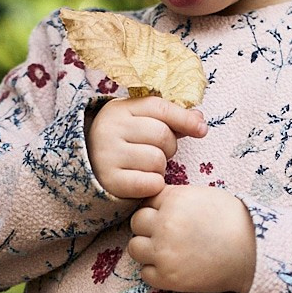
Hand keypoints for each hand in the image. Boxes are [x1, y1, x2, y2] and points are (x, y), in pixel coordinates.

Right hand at [86, 95, 207, 202]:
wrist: (90, 170)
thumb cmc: (124, 144)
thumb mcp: (140, 122)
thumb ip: (169, 119)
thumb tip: (199, 119)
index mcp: (119, 109)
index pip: (159, 108)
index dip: (184, 119)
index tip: (202, 130)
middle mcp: (109, 129)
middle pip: (162, 135)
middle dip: (169, 147)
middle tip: (156, 152)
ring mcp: (107, 155)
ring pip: (158, 160)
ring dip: (160, 168)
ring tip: (146, 167)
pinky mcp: (110, 180)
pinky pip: (151, 183)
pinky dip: (154, 184)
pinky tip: (142, 181)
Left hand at [129, 185, 253, 292]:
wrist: (253, 254)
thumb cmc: (234, 222)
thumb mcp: (204, 196)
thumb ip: (177, 198)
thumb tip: (156, 203)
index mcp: (174, 199)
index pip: (147, 200)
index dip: (158, 209)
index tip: (172, 217)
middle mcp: (164, 223)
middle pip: (137, 222)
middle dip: (149, 227)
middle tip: (169, 235)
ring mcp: (163, 251)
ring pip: (135, 247)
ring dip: (147, 249)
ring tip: (168, 251)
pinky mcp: (167, 277)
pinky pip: (145, 272)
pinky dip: (156, 271)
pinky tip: (174, 266)